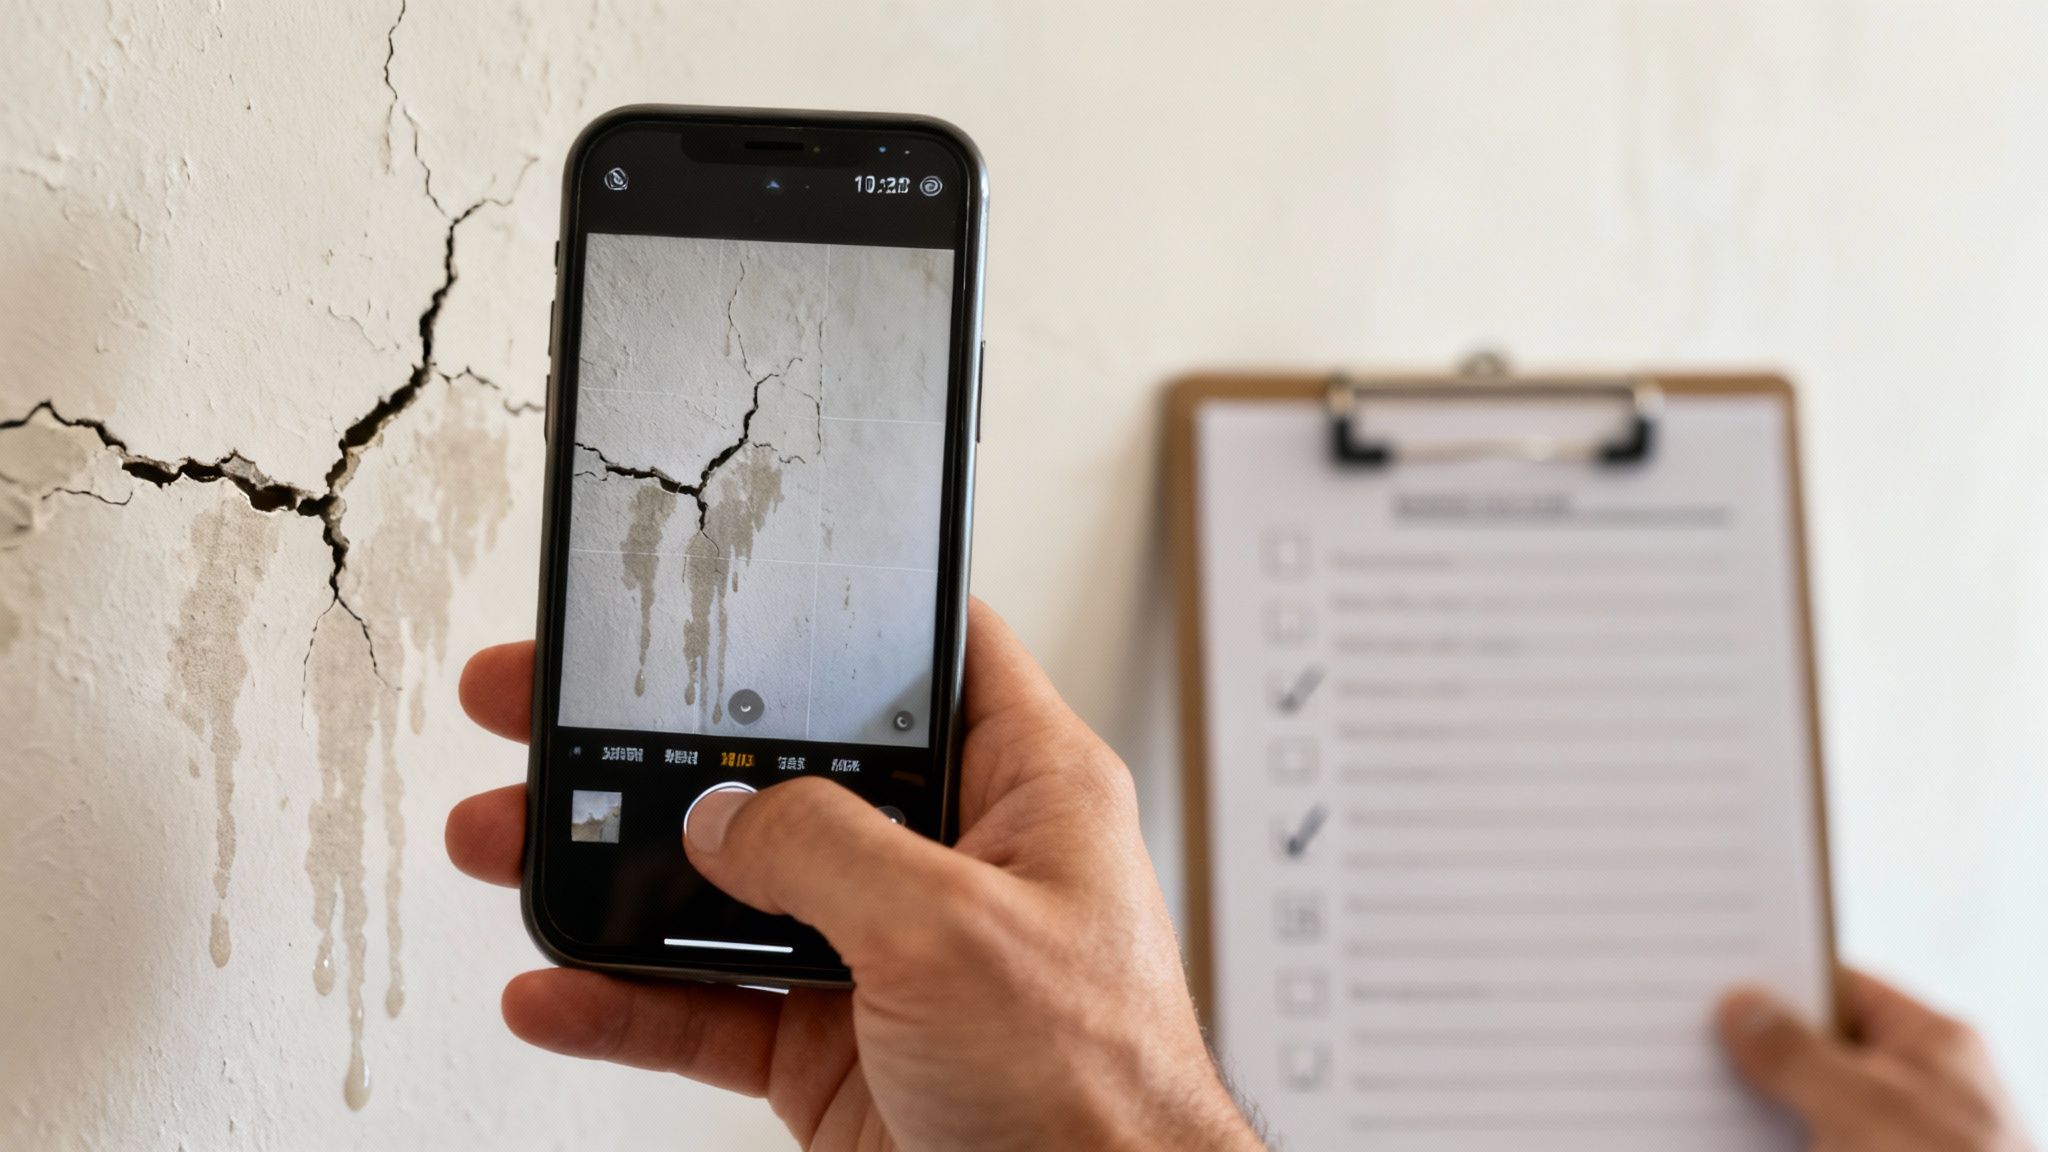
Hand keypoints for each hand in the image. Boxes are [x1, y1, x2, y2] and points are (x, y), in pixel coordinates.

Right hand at [448, 600, 1262, 1151]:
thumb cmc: (1102, 1095)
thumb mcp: (957, 930)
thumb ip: (828, 849)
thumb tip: (725, 813)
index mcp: (1026, 791)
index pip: (928, 656)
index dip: (836, 611)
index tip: (734, 583)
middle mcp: (952, 863)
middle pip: (788, 772)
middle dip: (664, 745)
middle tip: (552, 705)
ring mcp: (886, 959)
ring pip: (729, 892)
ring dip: (616, 872)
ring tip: (512, 840)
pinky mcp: (836, 1051)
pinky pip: (710, 1009)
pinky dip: (626, 1004)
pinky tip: (557, 989)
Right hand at [1717, 968, 2034, 1151]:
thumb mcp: (1863, 1107)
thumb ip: (1796, 1054)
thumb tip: (1745, 1008)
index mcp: (1932, 1046)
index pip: (1840, 986)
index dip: (1778, 979)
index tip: (1712, 978)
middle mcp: (1915, 1089)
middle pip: (1816, 1049)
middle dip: (1754, 1050)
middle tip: (1685, 1040)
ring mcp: (1892, 1140)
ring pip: (1806, 1108)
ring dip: (1752, 1107)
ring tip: (1687, 1097)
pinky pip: (1809, 1146)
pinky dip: (1770, 1145)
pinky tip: (1718, 1139)